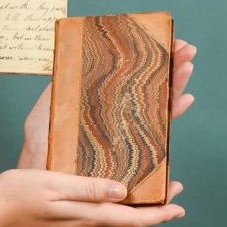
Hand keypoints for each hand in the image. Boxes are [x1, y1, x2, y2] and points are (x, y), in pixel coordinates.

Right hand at [0, 168, 184, 226]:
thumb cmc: (17, 195)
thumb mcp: (55, 184)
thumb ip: (89, 188)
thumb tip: (123, 191)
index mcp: (86, 218)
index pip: (132, 219)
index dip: (159, 214)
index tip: (180, 206)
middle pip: (129, 224)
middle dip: (154, 212)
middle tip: (175, 195)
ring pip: (116, 225)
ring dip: (137, 213)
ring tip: (152, 198)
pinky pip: (101, 223)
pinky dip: (118, 214)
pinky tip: (116, 202)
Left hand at [19, 39, 195, 167]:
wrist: (40, 186)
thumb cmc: (39, 152)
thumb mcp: (43, 115)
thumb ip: (56, 92)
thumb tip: (67, 63)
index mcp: (103, 108)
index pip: (131, 80)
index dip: (149, 61)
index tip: (165, 41)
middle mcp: (119, 121)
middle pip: (152, 90)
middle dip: (171, 67)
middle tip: (185, 48)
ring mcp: (128, 139)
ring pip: (160, 109)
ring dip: (177, 86)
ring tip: (187, 66)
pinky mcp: (133, 160)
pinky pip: (159, 141)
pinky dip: (173, 116)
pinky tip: (183, 100)